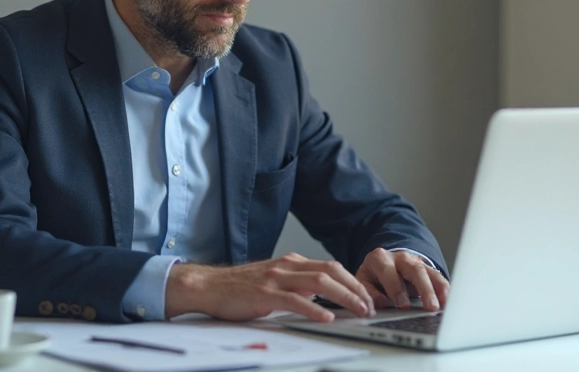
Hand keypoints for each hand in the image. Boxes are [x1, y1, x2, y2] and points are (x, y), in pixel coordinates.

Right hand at [164, 253, 374, 321]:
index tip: (367, 297)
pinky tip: (326, 317)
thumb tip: (322, 295)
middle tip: (370, 306)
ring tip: (358, 310)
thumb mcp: (274, 281)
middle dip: (355, 289)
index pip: (331, 268)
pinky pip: (294, 300)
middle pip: (331, 272)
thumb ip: (297, 284)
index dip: (353, 282)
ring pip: (319, 283)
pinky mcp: (264, 294)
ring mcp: (276, 278)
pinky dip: (314, 308)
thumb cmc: (240, 288)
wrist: (209, 286)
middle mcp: (287, 265)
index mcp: (292, 262)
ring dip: (343, 297)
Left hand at [356, 248, 449, 311]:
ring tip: (444, 304)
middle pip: (415, 270)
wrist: (382, 262)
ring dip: (439, 289)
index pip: (389, 273)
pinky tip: (449, 300)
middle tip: (430, 306)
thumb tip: (380, 306)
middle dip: (424, 289)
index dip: (396, 289)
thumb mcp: (364, 281)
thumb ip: (369, 293)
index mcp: (380, 259)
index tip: (403, 305)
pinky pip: (438, 277)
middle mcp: (400, 257)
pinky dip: (444, 289)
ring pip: (429, 272)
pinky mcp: (426, 269)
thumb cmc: (373, 275)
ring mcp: (415, 261)